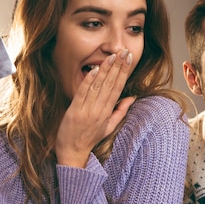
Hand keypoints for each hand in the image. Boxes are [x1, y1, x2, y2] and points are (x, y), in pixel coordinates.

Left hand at [55, 49, 135, 167]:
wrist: (72, 150)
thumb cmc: (90, 138)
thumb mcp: (109, 126)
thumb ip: (120, 111)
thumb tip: (132, 97)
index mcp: (108, 113)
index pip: (118, 89)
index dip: (123, 73)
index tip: (128, 60)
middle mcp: (99, 110)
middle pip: (110, 85)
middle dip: (118, 67)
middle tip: (123, 52)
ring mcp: (86, 110)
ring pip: (98, 86)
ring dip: (105, 70)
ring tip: (112, 56)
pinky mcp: (74, 110)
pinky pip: (83, 92)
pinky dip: (89, 80)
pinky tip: (95, 69)